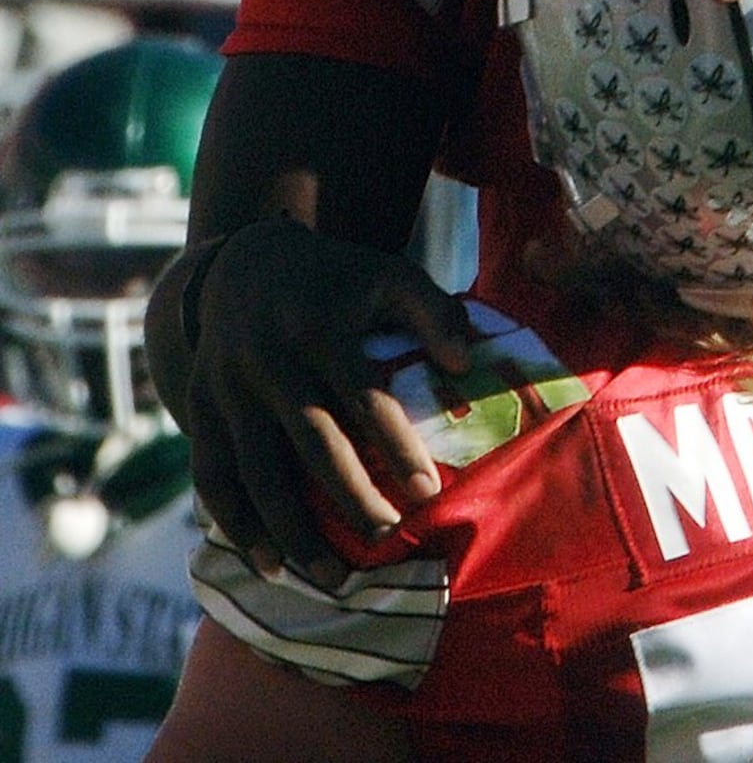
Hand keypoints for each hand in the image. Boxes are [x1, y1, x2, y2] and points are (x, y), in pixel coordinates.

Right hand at [184, 217, 474, 587]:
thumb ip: (434, 312)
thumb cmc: (338, 278)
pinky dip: (236, 523)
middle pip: (310, 443)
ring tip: (331, 577)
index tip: (427, 494)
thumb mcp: (390, 274)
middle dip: (349, 499)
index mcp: (318, 327)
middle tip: (387, 539)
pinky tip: (268, 563)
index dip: (396, 447)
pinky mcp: (199, 407)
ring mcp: (226, 386)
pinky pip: (213, 475)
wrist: (245, 263)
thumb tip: (465, 364)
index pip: (363, 397)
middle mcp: (267, 359)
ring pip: (257, 470)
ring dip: (291, 530)